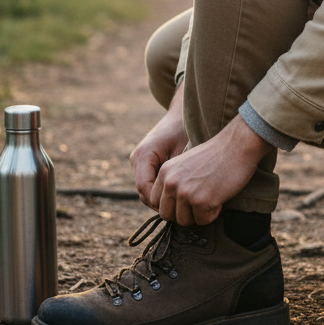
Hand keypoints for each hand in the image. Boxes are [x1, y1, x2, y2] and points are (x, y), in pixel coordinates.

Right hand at [130, 80, 187, 209]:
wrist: (183, 114)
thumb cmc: (185, 130)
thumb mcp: (184, 151)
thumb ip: (178, 172)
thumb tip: (181, 195)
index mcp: (144, 155)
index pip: (145, 187)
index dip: (159, 201)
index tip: (178, 206)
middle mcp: (138, 159)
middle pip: (144, 191)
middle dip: (161, 203)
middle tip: (181, 210)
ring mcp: (140, 162)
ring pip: (146, 190)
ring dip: (161, 199)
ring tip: (181, 205)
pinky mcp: (146, 164)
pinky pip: (151, 184)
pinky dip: (162, 191)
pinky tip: (179, 195)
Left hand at [151, 114, 271, 226]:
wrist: (237, 145)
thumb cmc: (217, 155)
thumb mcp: (185, 164)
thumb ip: (174, 180)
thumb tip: (171, 205)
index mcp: (165, 172)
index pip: (155, 201)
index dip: (172, 205)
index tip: (187, 201)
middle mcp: (171, 182)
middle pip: (166, 215)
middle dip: (183, 213)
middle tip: (199, 204)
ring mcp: (185, 192)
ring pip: (183, 221)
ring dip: (198, 215)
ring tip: (211, 200)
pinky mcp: (200, 200)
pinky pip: (202, 220)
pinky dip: (212, 214)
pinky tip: (219, 200)